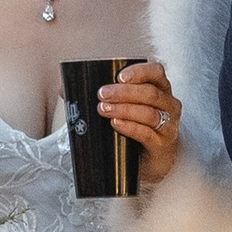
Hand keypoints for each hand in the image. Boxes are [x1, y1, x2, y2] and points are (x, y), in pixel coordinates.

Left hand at [100, 58, 182, 186]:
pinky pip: (147, 133)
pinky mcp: (162, 144)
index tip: (119, 76)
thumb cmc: (134, 127)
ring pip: (149, 113)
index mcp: (159, 88)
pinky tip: (116, 124)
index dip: (139, 72)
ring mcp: (168, 125)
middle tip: (102, 94)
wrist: (148, 160)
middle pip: (150, 93)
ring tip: (104, 110)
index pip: (155, 72)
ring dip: (124, 109)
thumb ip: (96, 94)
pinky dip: (130, 127)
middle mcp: (168, 104)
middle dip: (124, 92)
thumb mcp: (120, 107)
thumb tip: (63, 87)